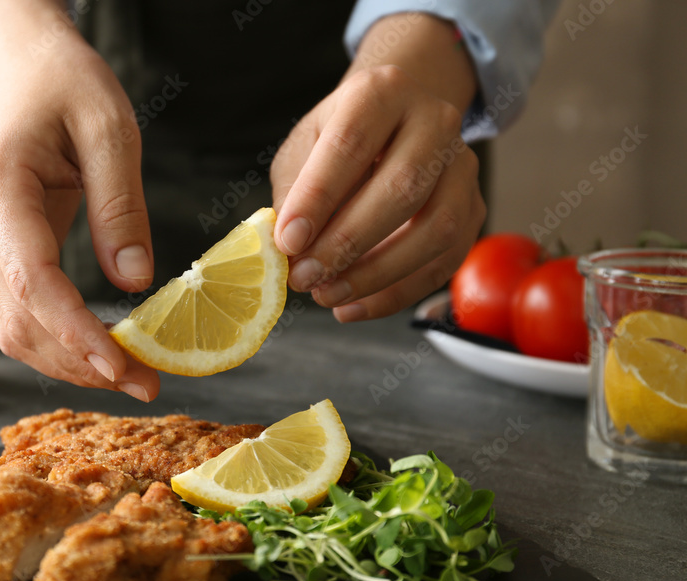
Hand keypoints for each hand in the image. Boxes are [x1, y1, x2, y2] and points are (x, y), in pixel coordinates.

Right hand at [0, 0, 159, 399]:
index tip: (118, 367)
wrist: (30, 75)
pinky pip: (20, 314)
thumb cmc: (70, 89)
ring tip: (132, 377)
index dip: (73, 332)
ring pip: (13, 328)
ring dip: (69, 363)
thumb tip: (134, 281)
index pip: (32, 279)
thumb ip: (121, 205)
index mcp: (1, 188)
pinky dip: (58, 343)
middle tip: (147, 384)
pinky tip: (101, 354)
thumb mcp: (111, 129)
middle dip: (80, 362)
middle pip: (19, 319)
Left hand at [270, 16, 485, 322]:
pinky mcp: (474, 208)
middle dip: (347, 243)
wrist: (392, 127)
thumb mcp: (304, 150)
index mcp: (383, 92)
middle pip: (402, 188)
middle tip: (304, 277)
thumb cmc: (338, 144)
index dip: (318, 198)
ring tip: (327, 295)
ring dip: (376, 274)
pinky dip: (396, 293)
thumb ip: (295, 194)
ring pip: (435, 229)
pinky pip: (444, 261)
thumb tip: (288, 251)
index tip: (287, 241)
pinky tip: (354, 307)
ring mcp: (462, 166)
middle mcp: (434, 121)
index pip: (351, 144)